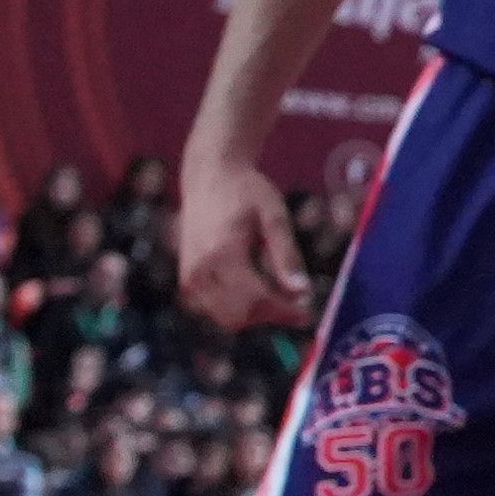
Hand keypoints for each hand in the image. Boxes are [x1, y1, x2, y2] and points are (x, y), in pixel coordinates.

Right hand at [169, 148, 311, 330]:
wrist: (210, 178)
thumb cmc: (246, 192)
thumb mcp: (275, 215)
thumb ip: (287, 254)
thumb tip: (302, 291)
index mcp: (223, 253)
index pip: (255, 300)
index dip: (284, 312)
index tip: (307, 314)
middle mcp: (200, 270)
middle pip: (239, 316)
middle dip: (271, 315)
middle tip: (298, 303)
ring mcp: (189, 277)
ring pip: (226, 317)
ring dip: (255, 314)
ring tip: (279, 290)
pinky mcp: (187, 279)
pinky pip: (215, 309)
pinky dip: (239, 307)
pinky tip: (258, 285)